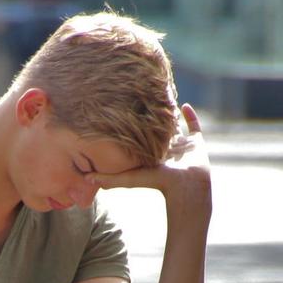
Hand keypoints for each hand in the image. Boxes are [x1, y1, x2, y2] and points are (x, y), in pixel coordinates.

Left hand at [87, 103, 211, 216]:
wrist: (186, 184)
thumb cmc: (157, 182)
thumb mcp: (129, 179)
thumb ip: (109, 178)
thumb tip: (86, 178)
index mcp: (150, 155)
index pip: (139, 140)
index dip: (132, 129)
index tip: (122, 115)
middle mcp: (165, 149)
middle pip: (156, 132)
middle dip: (151, 120)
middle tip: (141, 101)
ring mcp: (182, 145)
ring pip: (175, 126)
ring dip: (169, 115)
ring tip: (161, 97)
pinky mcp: (196, 141)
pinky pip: (194, 125)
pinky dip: (190, 115)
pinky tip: (184, 104)